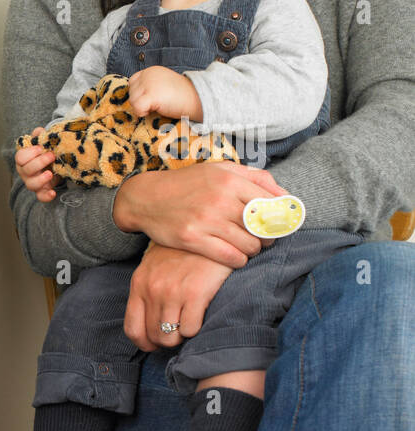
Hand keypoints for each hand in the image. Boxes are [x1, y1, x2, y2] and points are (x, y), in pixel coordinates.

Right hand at [16, 139, 61, 201]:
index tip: (41, 148)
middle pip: (26, 170)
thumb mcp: (43, 142)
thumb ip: (40, 135)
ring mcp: (32, 182)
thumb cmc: (45, 151)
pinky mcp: (42, 191)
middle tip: (51, 156)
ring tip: (50, 173)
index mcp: (23, 159)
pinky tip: (53, 193)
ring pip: (31, 185)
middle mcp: (25, 172)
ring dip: (41, 179)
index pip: (20, 157)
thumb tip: (39, 131)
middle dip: (39, 162)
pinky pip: (40, 197)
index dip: (29, 153)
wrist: (54, 163)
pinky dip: (46, 196)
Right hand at [113, 160, 284, 266]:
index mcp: (230, 179)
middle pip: (262, 226)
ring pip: (249, 244)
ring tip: (249, 248)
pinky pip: (229, 256)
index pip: (271, 202)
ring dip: (254, 250)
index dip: (280, 217)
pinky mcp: (192, 239)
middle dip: (268, 236)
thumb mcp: (220, 169)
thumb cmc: (187, 184)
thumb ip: (254, 177)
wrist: (146, 198)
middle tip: (263, 239)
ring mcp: (205, 220)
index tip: (279, 224)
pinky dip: (239, 261)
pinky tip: (236, 258)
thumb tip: (285, 195)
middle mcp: (220, 199)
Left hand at [123, 242, 234, 351]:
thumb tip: (150, 322)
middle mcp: (153, 290)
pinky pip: (190, 329)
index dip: (145, 343)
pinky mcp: (196, 293)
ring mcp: (173, 292)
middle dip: (167, 341)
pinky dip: (196, 330)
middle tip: (179, 332)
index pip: (133, 329)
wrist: (209, 231)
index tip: (156, 344)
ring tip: (190, 324)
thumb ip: (148, 290)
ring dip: (182, 337)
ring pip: (171, 337)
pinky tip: (201, 316)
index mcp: (140, 284)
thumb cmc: (184, 251)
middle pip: (154, 336)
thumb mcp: (155, 266)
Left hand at [128, 66, 201, 117]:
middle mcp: (148, 74)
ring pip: (132, 101)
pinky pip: (137, 107)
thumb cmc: (181, 95)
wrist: (198, 98)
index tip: (151, 99)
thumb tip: (134, 98)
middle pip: (131, 93)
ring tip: (157, 106)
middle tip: (156, 104)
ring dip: (142, 108)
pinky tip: (153, 111)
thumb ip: (148, 86)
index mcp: (151, 70)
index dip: (139, 93)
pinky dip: (142, 112)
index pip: (132, 83)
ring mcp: (149, 83)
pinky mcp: (152, 94)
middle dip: (140, 102)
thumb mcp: (162, 84)